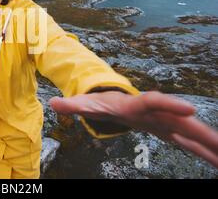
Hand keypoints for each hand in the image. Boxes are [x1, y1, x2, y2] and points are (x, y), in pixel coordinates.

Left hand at [49, 90, 217, 167]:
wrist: (118, 101)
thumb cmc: (102, 103)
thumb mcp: (87, 105)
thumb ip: (72, 105)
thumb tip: (53, 103)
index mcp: (137, 105)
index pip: (155, 102)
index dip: (170, 105)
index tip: (189, 109)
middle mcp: (157, 114)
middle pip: (184, 123)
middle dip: (205, 134)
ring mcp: (167, 124)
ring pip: (193, 136)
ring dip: (211, 147)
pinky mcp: (171, 134)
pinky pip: (192, 145)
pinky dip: (207, 152)